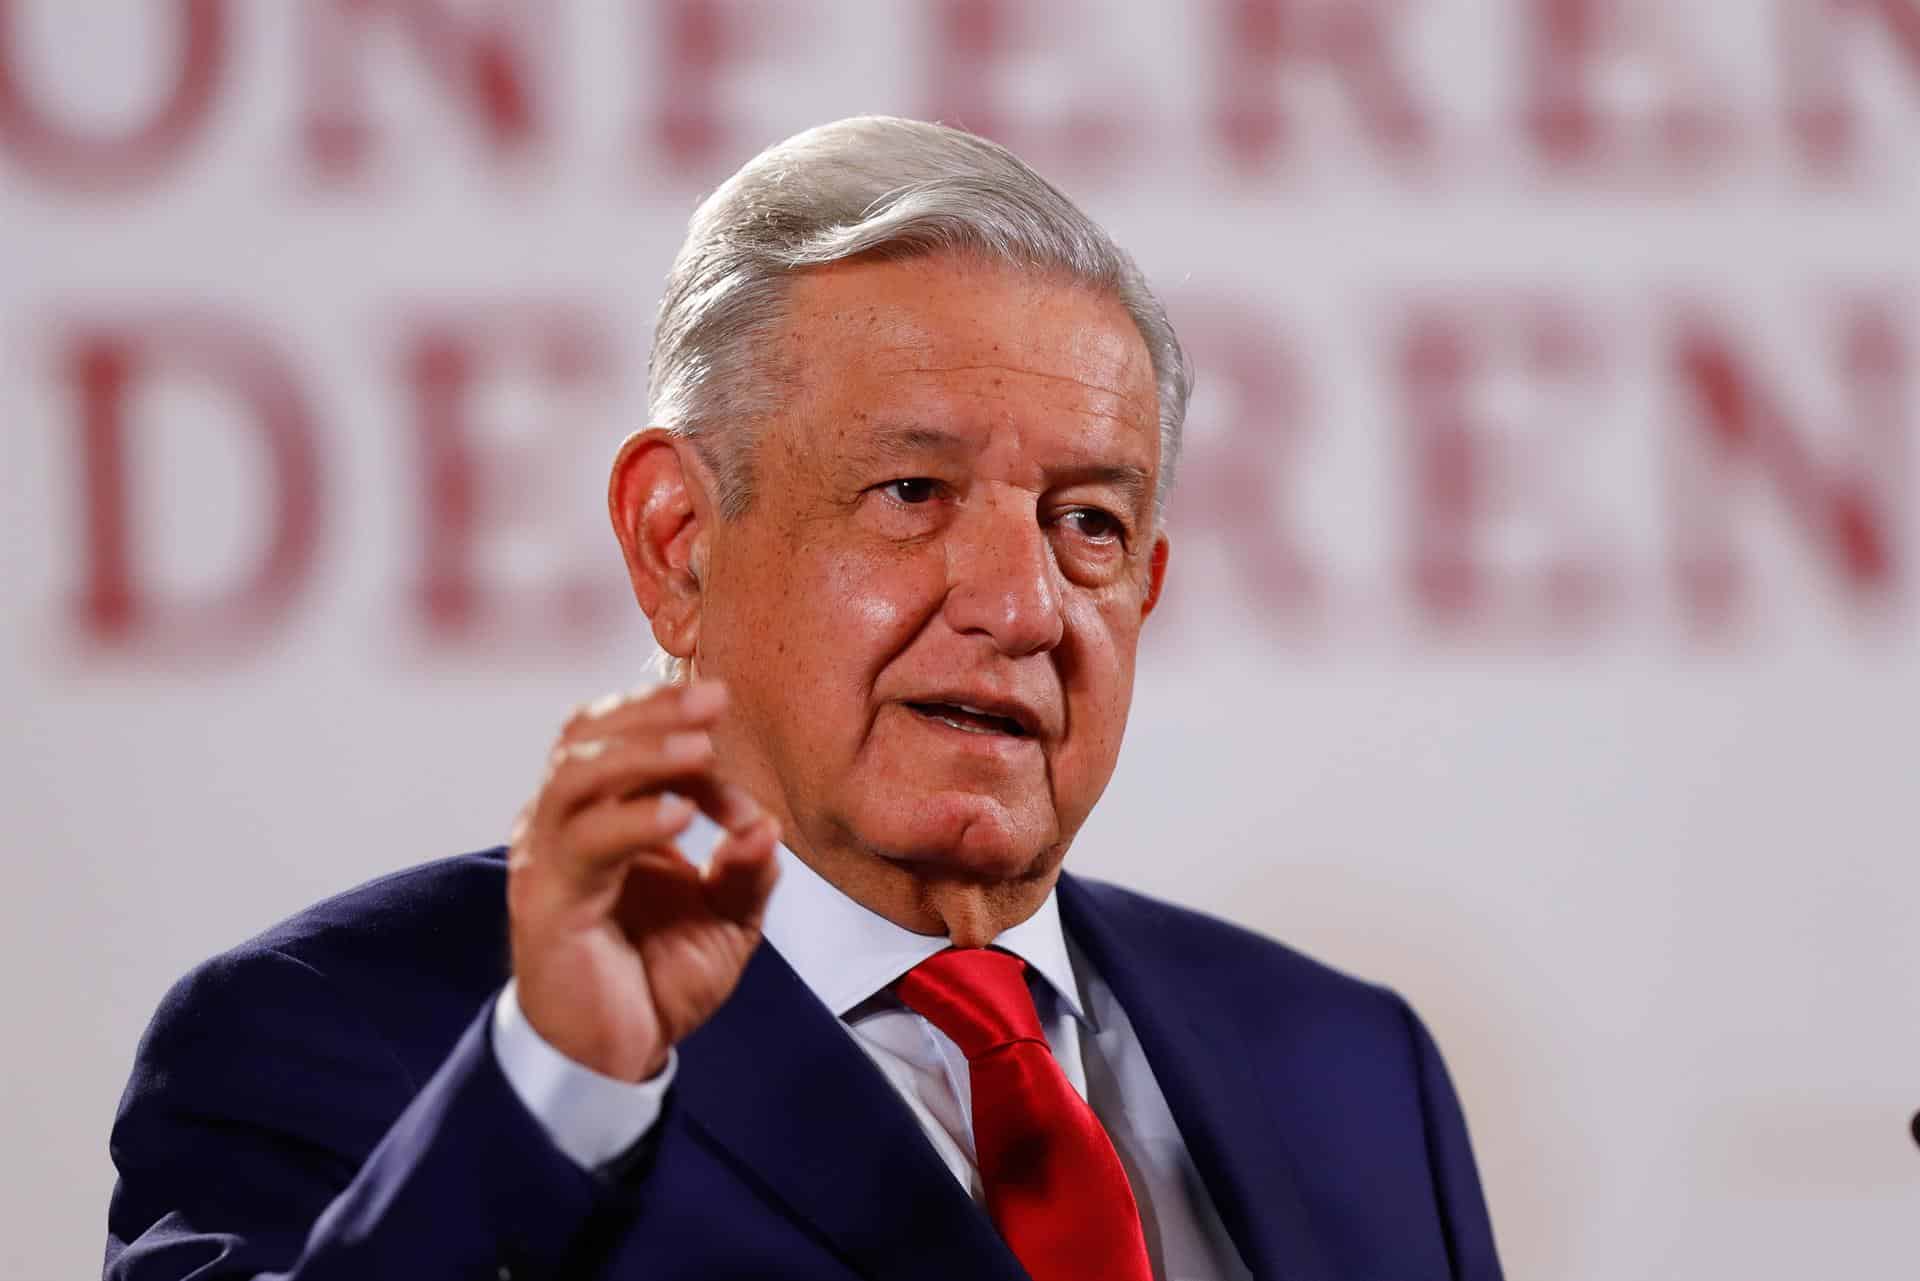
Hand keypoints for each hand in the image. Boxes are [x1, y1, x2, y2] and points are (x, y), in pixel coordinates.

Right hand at [507, 680, 779, 1081]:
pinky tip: (680, 815)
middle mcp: (563, 824)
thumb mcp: (727, 918)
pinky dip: (634, 820)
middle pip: (588, 733)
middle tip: (715, 697)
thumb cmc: (657, 978)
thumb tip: (765, 825)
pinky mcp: (546, 902)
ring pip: (577, 773)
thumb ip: (747, 869)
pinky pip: (583, 842)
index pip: (628, 740)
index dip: (684, 733)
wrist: (615, 1056)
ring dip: (642, 751)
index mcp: (601, 813)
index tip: (735, 748)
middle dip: (654, 709)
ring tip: (699, 750)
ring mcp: (548, 857)